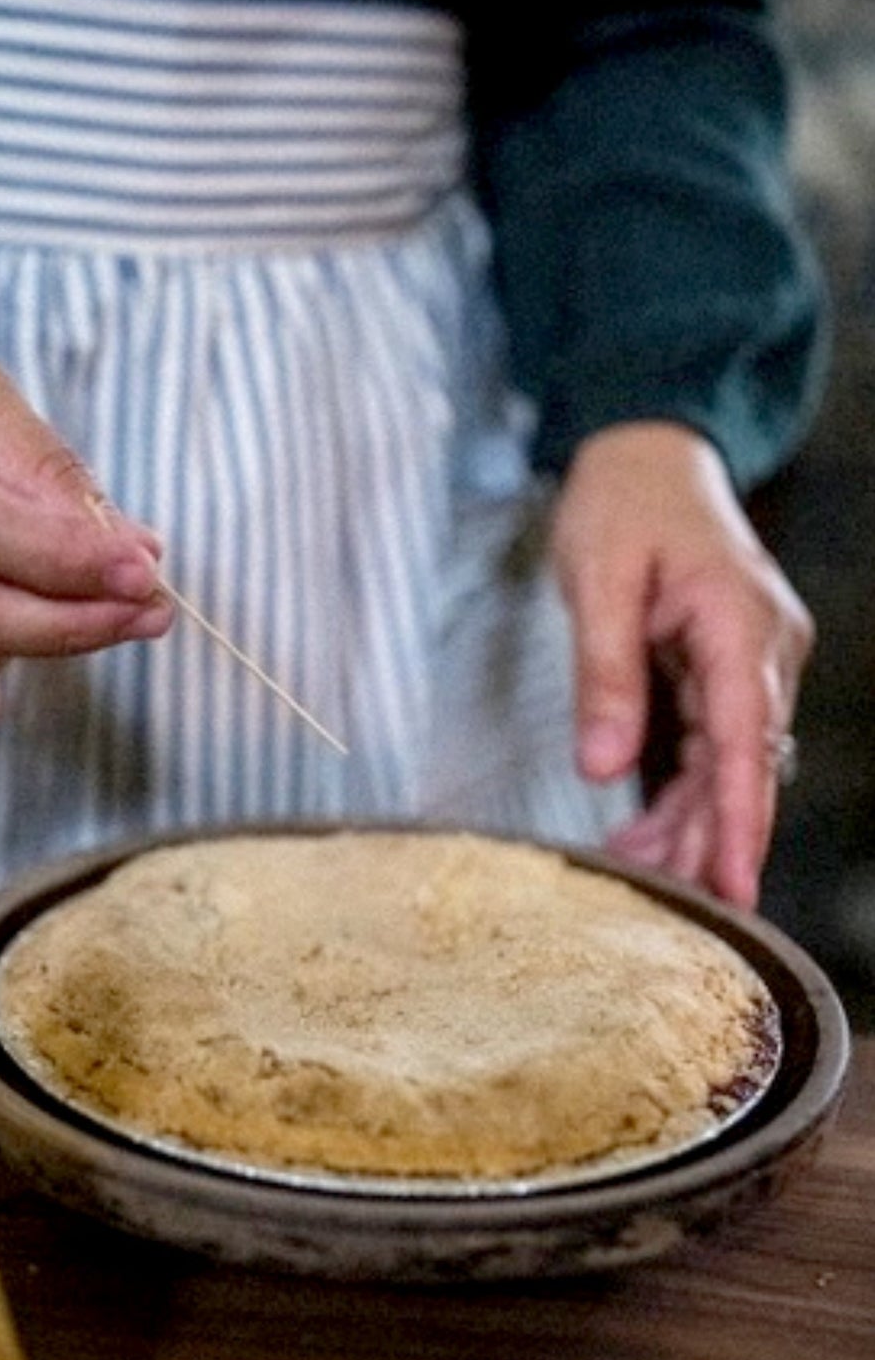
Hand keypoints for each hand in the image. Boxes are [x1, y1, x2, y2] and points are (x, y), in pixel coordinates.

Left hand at [549, 421, 813, 909]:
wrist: (646, 457)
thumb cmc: (622, 505)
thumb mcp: (599, 584)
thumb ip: (605, 676)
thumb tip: (605, 767)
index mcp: (740, 623)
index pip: (745, 738)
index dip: (740, 819)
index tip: (734, 884)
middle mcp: (760, 649)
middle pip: (742, 763)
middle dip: (710, 837)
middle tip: (670, 902)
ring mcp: (747, 661)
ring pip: (727, 761)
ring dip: (691, 820)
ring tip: (640, 869)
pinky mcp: (722, 669)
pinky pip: (709, 741)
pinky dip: (681, 787)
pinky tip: (645, 829)